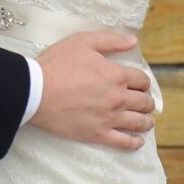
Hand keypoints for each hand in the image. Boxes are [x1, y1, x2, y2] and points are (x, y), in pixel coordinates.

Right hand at [31, 31, 155, 149]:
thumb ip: (110, 40)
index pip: (142, 80)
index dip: (143, 81)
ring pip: (139, 123)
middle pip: (144, 102)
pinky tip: (137, 140)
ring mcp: (109, 118)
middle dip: (146, 101)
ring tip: (146, 120)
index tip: (139, 83)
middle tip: (143, 101)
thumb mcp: (82, 41)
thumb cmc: (57, 63)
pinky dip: (135, 142)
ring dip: (146, 121)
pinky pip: (124, 142)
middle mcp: (117, 98)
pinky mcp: (98, 134)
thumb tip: (133, 41)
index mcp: (115, 75)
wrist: (36, 91)